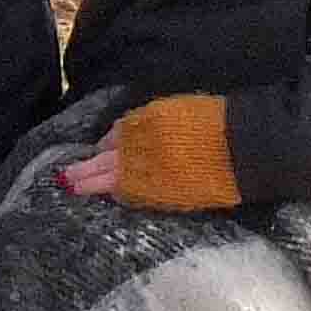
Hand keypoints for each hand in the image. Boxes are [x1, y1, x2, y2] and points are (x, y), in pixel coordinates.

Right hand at [66, 95, 238, 211]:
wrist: (244, 145)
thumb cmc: (223, 181)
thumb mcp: (184, 199)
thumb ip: (152, 195)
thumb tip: (125, 192)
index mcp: (146, 182)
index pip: (110, 185)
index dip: (92, 187)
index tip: (75, 190)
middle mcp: (140, 155)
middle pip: (104, 164)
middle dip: (84, 171)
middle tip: (65, 177)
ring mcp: (146, 131)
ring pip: (114, 141)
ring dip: (100, 150)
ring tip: (90, 156)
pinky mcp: (157, 112)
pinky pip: (127, 123)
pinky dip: (117, 131)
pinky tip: (113, 136)